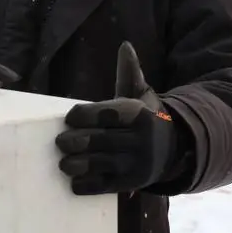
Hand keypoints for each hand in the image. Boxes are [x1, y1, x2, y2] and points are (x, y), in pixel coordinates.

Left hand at [55, 42, 178, 195]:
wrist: (171, 149)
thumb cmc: (143, 118)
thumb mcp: (139, 94)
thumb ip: (129, 73)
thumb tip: (125, 46)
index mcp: (140, 115)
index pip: (110, 114)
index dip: (87, 115)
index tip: (69, 117)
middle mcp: (142, 141)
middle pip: (104, 141)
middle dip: (79, 141)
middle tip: (60, 142)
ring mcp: (138, 164)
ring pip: (104, 164)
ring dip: (80, 165)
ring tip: (63, 163)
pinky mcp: (132, 184)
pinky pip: (107, 186)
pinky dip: (88, 186)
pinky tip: (74, 182)